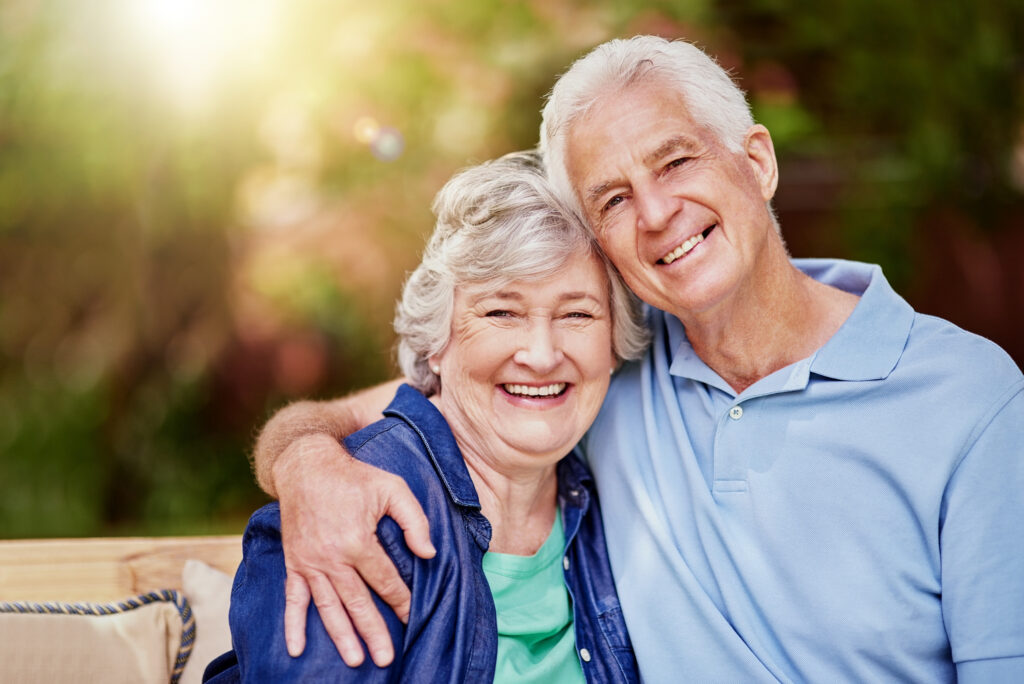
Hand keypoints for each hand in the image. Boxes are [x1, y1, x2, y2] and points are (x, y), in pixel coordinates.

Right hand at [273, 433, 435, 666]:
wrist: (306, 465)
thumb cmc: (354, 477)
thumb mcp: (393, 488)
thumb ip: (414, 520)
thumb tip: (428, 554)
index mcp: (357, 541)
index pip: (385, 581)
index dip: (401, 601)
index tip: (413, 617)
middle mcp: (331, 557)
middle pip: (357, 602)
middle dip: (373, 632)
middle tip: (386, 657)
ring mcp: (309, 562)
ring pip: (327, 607)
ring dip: (341, 636)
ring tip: (354, 660)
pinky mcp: (294, 562)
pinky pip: (292, 598)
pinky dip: (293, 625)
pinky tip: (296, 648)